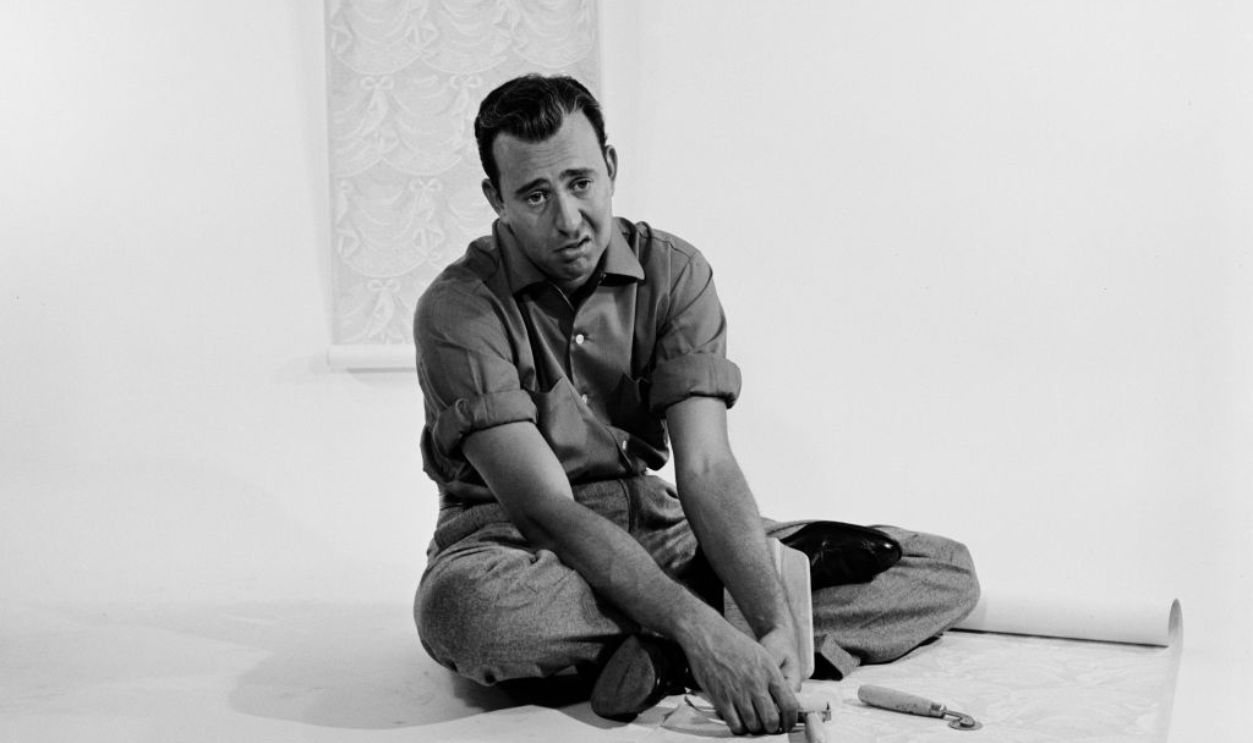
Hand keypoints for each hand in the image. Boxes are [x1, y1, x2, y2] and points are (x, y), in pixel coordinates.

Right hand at [680, 618, 799, 734]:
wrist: (709, 636)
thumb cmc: (735, 645)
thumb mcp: (763, 656)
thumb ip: (775, 679)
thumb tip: (783, 700)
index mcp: (770, 672)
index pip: (789, 705)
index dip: (791, 720)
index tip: (787, 724)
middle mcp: (756, 684)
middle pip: (771, 720)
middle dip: (772, 727)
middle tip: (769, 726)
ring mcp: (738, 693)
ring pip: (754, 726)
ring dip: (755, 728)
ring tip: (753, 722)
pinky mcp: (721, 698)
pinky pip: (735, 724)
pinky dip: (739, 727)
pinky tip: (739, 721)